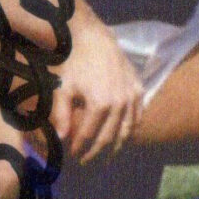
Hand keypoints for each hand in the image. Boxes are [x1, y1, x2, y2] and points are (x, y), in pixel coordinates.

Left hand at [52, 25, 142, 162]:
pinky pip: (137, 116)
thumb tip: (60, 139)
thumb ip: (62, 115)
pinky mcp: (139, 89)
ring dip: (116, 146)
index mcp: (100, 104)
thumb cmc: (74, 62)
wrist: (93, 37)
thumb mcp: (63, 87)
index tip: (72, 155)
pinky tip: (122, 136)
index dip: (80, 148)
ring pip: (126, 130)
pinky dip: (130, 128)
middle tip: (86, 161)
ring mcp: (132, 97)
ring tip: (106, 156)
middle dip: (96, 152)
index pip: (89, 136)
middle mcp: (120, 104)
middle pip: (109, 138)